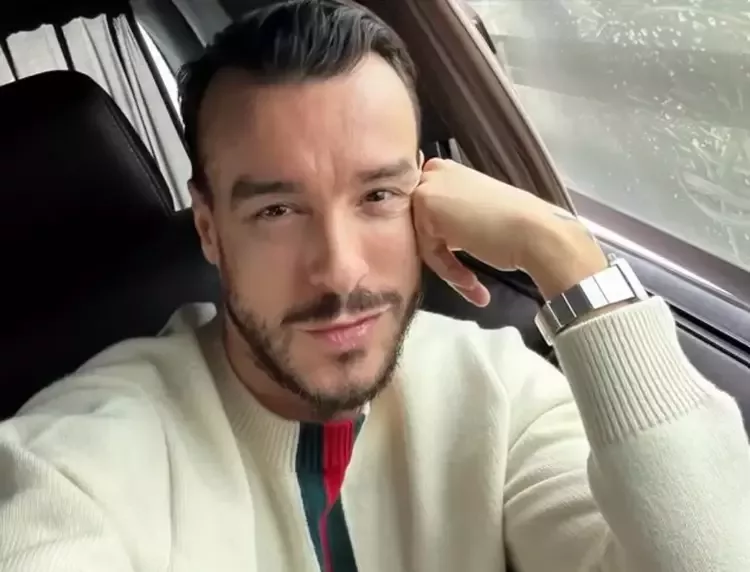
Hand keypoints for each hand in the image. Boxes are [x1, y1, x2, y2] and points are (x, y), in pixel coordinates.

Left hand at [411, 158, 606, 304]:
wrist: (536, 233)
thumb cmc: (515, 226)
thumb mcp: (474, 209)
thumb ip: (450, 213)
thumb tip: (431, 230)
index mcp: (446, 170)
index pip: (425, 214)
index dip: (441, 242)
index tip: (462, 260)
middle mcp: (434, 172)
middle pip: (420, 227)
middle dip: (442, 256)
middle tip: (468, 279)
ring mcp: (428, 186)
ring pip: (424, 241)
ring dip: (448, 268)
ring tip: (473, 284)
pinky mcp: (426, 206)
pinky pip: (427, 250)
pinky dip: (448, 270)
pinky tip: (472, 281)